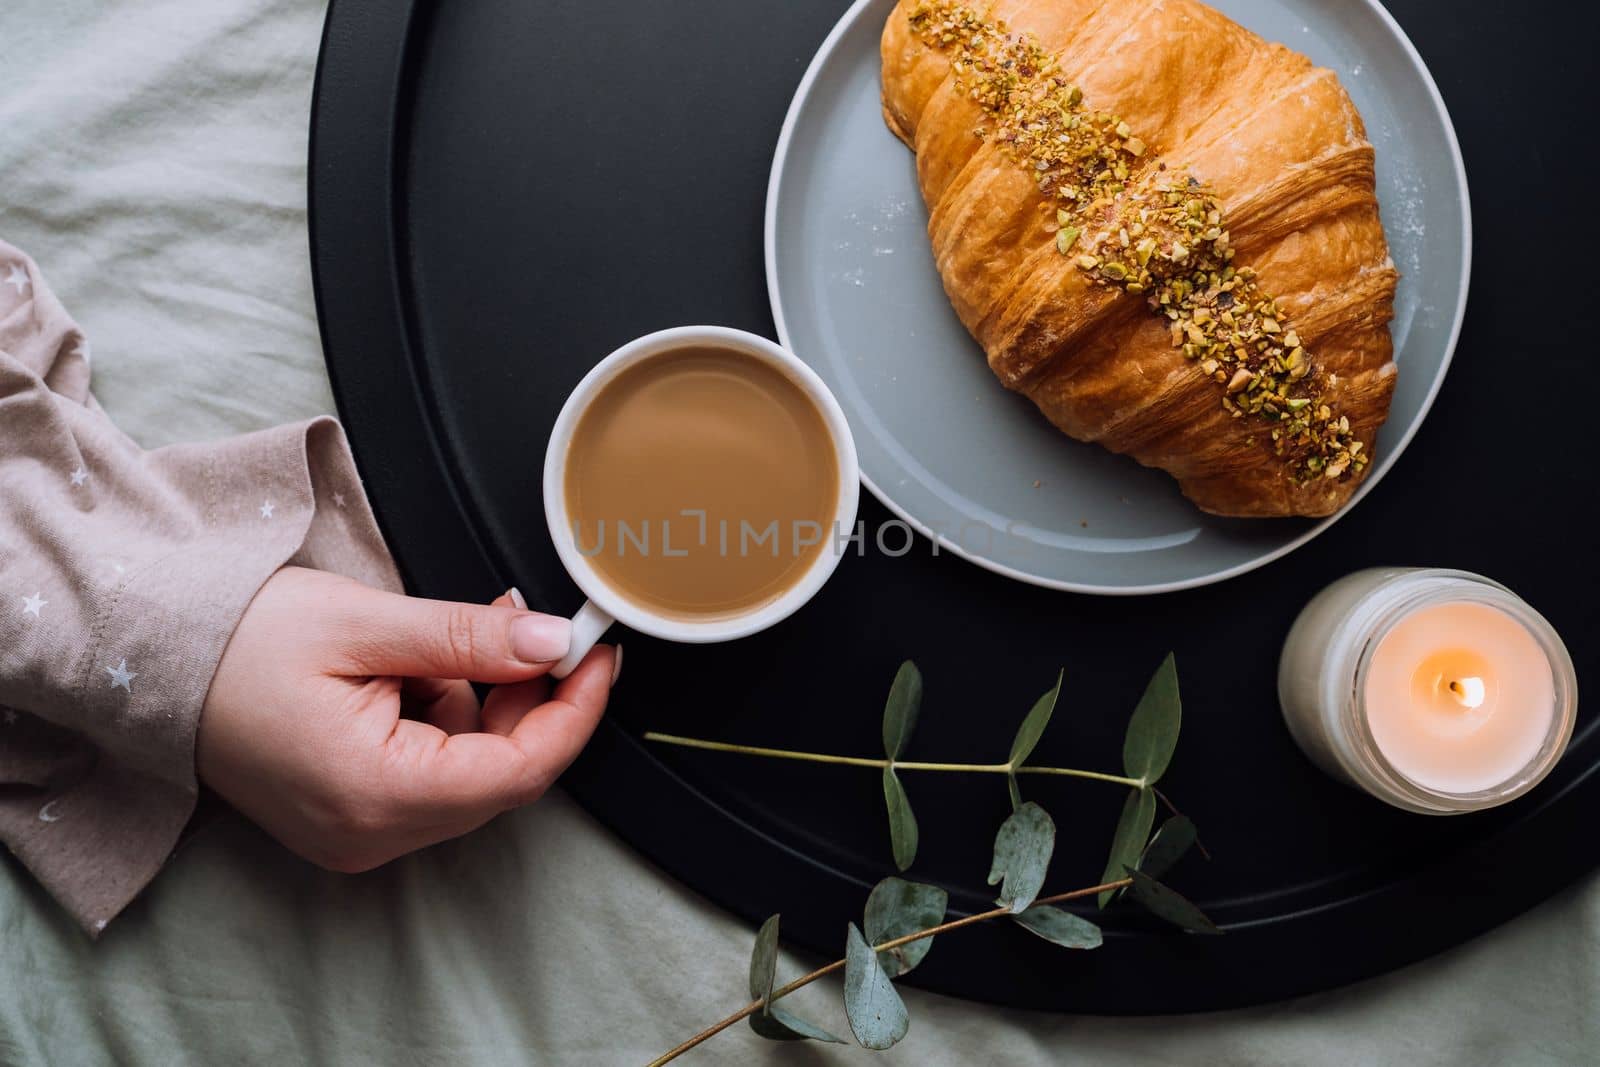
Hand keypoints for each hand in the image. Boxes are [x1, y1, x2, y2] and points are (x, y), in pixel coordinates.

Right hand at [197, 566, 616, 872]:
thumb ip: (469, 639)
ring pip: (471, 774)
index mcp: (376, 793)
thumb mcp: (366, 623)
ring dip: (486, 703)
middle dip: (531, 698)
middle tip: (535, 626)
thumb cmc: (237, 642)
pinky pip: (433, 775)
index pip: (520, 771)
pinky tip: (420, 669)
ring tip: (454, 636)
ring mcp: (359, 835)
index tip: (599, 655)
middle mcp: (371, 834)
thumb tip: (553, 642)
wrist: (151, 664)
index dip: (574, 711)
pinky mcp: (351, 818)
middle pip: (501, 776)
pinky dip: (448, 719)